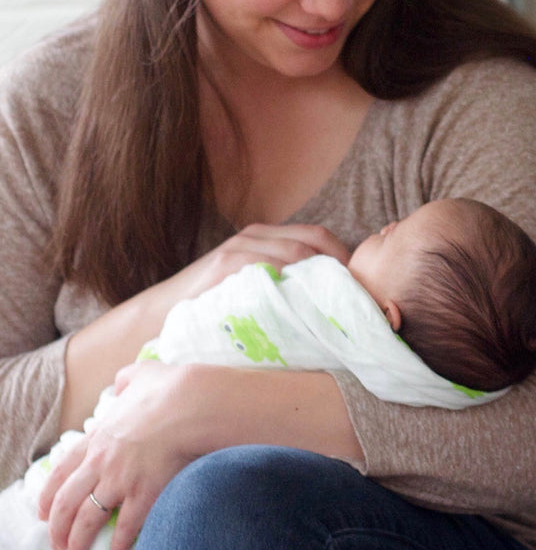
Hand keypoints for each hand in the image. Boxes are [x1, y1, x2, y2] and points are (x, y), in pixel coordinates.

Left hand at [39, 362, 197, 549]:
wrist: (193, 404)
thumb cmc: (170, 389)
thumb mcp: (141, 375)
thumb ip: (127, 380)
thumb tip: (123, 383)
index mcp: (98, 437)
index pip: (62, 472)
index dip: (48, 495)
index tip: (42, 511)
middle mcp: (102, 463)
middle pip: (68, 502)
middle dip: (58, 527)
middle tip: (57, 543)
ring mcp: (121, 480)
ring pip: (89, 518)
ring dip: (79, 541)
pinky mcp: (145, 492)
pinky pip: (126, 525)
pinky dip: (120, 541)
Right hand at [170, 223, 349, 302]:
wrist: (161, 314)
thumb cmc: (215, 306)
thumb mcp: (255, 285)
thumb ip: (285, 281)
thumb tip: (330, 299)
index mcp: (265, 236)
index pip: (318, 235)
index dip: (343, 255)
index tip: (358, 283)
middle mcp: (255, 235)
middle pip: (313, 239)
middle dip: (339, 265)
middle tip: (355, 294)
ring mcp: (241, 246)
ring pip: (297, 253)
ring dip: (321, 276)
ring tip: (337, 301)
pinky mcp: (228, 264)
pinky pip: (272, 267)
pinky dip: (293, 283)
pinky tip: (305, 304)